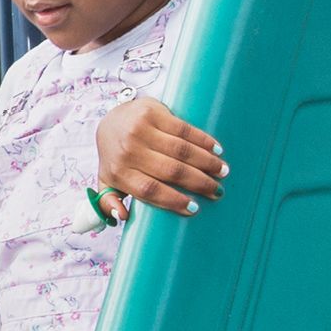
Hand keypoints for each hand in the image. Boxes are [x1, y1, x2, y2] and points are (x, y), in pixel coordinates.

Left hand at [95, 97, 225, 217]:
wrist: (111, 120)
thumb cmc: (116, 157)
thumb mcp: (108, 181)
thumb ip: (110, 201)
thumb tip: (120, 217)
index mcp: (118, 172)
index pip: (149, 190)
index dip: (173, 201)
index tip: (194, 209)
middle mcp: (128, 151)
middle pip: (171, 171)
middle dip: (199, 183)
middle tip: (217, 191)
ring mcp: (139, 130)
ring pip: (182, 150)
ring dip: (206, 162)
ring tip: (222, 171)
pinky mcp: (151, 113)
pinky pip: (184, 130)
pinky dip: (204, 141)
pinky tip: (216, 151)